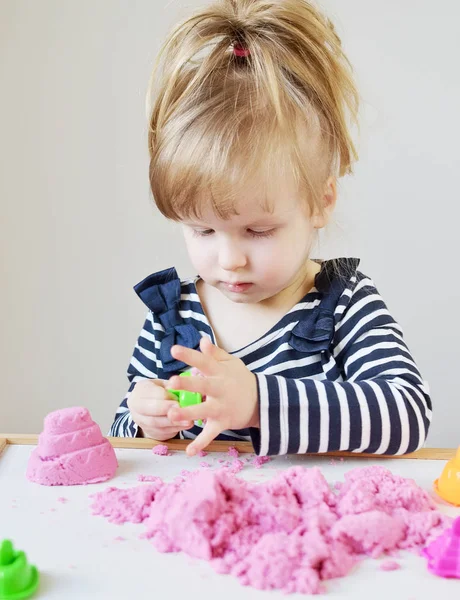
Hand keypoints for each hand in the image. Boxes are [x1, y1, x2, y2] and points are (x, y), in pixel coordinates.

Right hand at [128, 379, 193, 439]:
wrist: (151, 409)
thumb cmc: (160, 392)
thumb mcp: (164, 385)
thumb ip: (171, 387)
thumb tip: (181, 388)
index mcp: (140, 389)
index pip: (150, 392)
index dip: (165, 396)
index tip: (177, 398)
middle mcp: (136, 406)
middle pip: (150, 409)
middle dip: (166, 409)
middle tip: (180, 408)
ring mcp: (141, 421)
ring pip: (156, 423)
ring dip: (173, 422)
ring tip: (188, 420)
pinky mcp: (150, 432)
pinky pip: (162, 431)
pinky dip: (175, 428)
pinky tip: (185, 425)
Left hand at [166, 337, 258, 455]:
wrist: (263, 401)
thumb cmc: (241, 379)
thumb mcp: (231, 363)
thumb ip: (215, 354)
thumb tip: (202, 340)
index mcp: (220, 372)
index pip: (203, 361)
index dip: (189, 355)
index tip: (173, 349)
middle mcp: (220, 389)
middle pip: (203, 385)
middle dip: (187, 384)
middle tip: (170, 382)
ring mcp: (221, 407)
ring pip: (203, 410)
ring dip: (188, 413)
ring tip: (171, 413)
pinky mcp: (223, 422)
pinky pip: (211, 434)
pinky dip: (201, 444)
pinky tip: (189, 452)